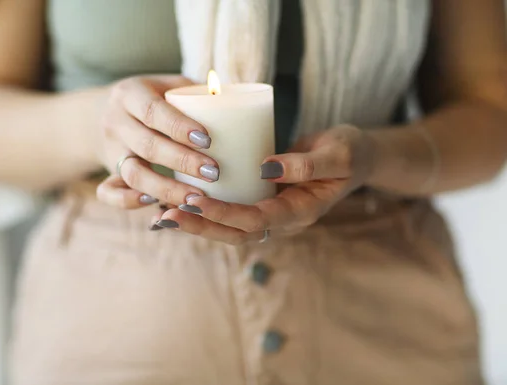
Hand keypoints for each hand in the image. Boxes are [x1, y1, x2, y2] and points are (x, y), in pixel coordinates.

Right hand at [92, 75, 218, 208]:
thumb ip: (198, 95)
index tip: (207, 140)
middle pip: (147, 145)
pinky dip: (129, 201)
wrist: (104, 113)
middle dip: (182, 161)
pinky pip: (109, 192)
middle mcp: (116, 122)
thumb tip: (242, 108)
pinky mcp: (108, 173)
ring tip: (196, 198)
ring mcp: (111, 150)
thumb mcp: (169, 86)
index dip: (178, 126)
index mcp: (129, 94)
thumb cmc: (154, 99)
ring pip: (133, 174)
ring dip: (166, 188)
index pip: (152, 110)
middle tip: (213, 172)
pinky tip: (155, 204)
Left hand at [155, 125, 375, 243]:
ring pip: (229, 228)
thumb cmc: (349, 153)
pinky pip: (231, 212)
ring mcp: (271, 213)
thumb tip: (264, 168)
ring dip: (197, 223)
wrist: (355, 157)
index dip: (224, 214)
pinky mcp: (261, 201)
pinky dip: (206, 210)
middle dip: (201, 226)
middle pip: (236, 233)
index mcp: (301, 212)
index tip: (195, 201)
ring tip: (162, 214)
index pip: (257, 221)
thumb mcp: (339, 154)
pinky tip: (180, 200)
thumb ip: (306, 164)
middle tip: (166, 216)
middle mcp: (282, 220)